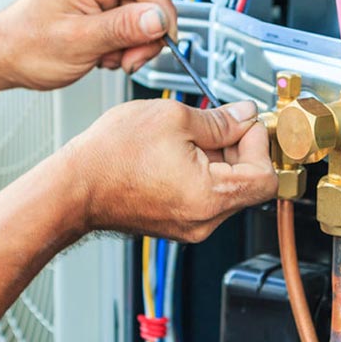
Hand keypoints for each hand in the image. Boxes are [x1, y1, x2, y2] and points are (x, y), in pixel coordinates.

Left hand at [0, 0, 176, 89]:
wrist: (0, 59)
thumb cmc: (25, 46)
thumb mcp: (79, 40)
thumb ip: (122, 27)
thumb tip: (159, 18)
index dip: (161, 12)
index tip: (163, 40)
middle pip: (145, 0)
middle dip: (144, 35)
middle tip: (130, 60)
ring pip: (139, 17)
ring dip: (132, 45)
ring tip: (108, 59)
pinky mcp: (96, 12)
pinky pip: (126, 27)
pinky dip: (122, 47)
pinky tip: (102, 56)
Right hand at [62, 99, 277, 241]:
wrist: (74, 187)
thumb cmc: (111, 157)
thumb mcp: (174, 119)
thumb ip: (221, 119)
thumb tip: (245, 115)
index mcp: (211, 197)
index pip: (266, 176)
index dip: (259, 142)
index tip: (245, 123)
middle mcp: (205, 220)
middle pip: (249, 183)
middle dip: (239, 147)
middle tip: (219, 122)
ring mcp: (190, 226)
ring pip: (227, 188)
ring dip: (219, 159)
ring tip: (189, 136)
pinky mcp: (177, 223)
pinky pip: (205, 196)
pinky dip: (202, 172)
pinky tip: (178, 152)